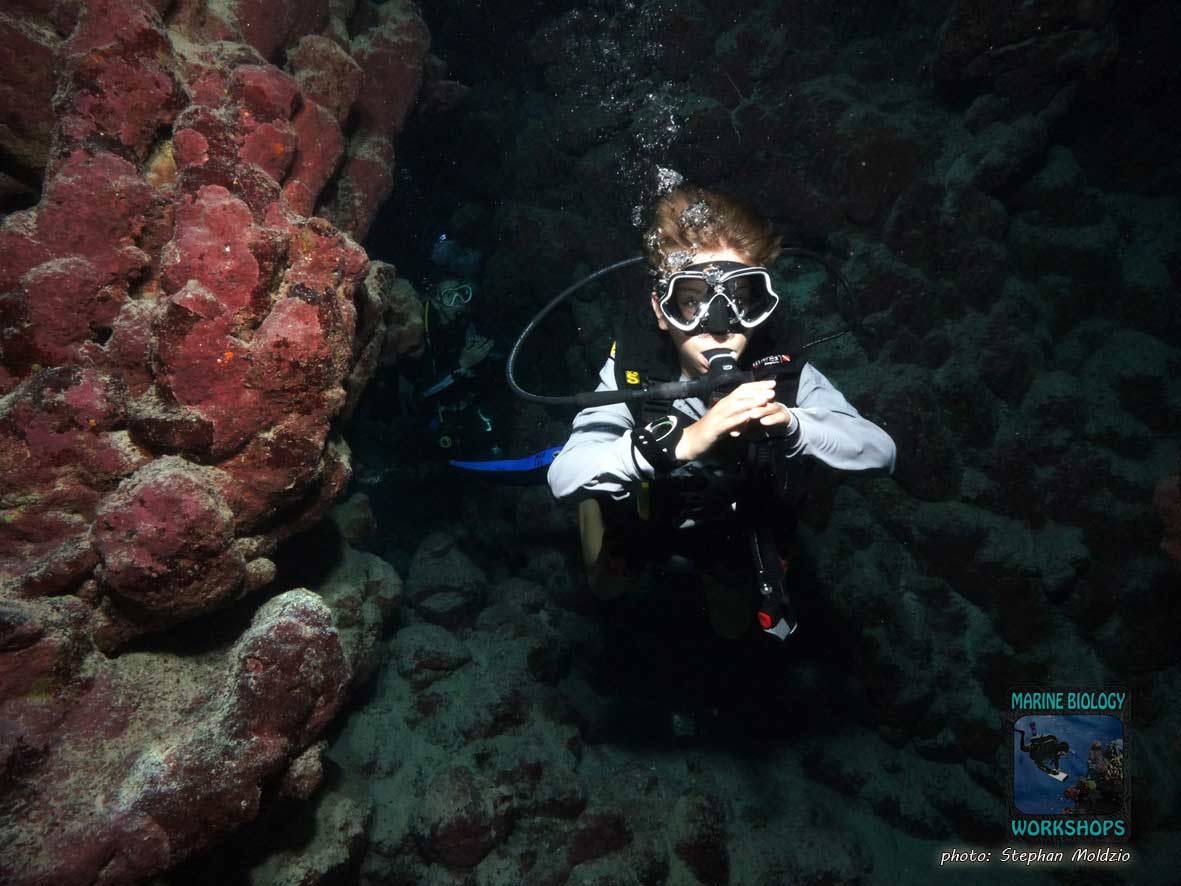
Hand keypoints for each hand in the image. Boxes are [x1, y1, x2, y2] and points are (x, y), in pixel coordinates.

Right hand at [458, 335, 492, 369]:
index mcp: (472, 350)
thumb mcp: (464, 349)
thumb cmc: (464, 355)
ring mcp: (479, 357)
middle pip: (483, 348)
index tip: (485, 338)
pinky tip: (489, 349)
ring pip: (485, 352)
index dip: (482, 341)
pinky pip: (485, 355)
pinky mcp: (480, 359)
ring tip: (492, 344)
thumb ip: (468, 345)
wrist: (464, 364)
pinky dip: (488, 352)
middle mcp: (476, 354)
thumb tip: (473, 341)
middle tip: (492, 340)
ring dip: (489, 347)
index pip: (478, 345)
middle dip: (488, 344)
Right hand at [675, 380, 789, 460]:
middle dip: (757, 391)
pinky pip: (727, 422)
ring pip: (735, 406)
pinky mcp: (714, 429)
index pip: (742, 390)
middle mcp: (721, 407)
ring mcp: (717, 417)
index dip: (757, 385)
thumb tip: (752, 410)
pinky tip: (748, 417)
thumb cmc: (709, 431)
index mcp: (724, 403)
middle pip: (740, 395)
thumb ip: (737, 415)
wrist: (690, 441)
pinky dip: (738, 419)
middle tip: (772, 390)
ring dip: (750, 402)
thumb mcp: (725, 420)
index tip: (772, 383)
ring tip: (764, 400)